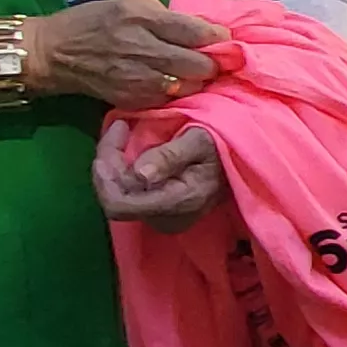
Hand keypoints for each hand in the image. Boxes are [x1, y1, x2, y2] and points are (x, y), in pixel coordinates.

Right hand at [28, 0, 225, 109]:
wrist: (53, 54)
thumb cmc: (92, 22)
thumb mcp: (128, 5)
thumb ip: (166, 17)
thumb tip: (202, 30)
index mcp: (142, 19)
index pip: (196, 32)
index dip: (218, 38)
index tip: (224, 39)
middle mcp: (142, 49)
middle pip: (199, 64)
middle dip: (212, 63)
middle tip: (213, 60)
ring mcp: (137, 79)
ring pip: (189, 86)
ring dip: (198, 81)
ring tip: (195, 74)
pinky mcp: (132, 99)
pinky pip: (169, 99)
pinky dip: (178, 94)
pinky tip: (175, 85)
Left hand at [93, 122, 225, 232]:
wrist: (241, 164)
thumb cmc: (223, 147)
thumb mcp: (201, 140)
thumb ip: (170, 156)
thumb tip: (140, 174)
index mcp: (176, 204)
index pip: (120, 204)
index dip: (105, 175)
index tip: (114, 138)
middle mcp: (164, 219)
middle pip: (114, 198)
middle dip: (108, 162)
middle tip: (119, 127)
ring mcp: (159, 219)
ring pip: (117, 196)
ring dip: (113, 164)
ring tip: (123, 133)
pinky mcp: (156, 213)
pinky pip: (126, 195)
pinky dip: (121, 170)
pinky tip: (128, 150)